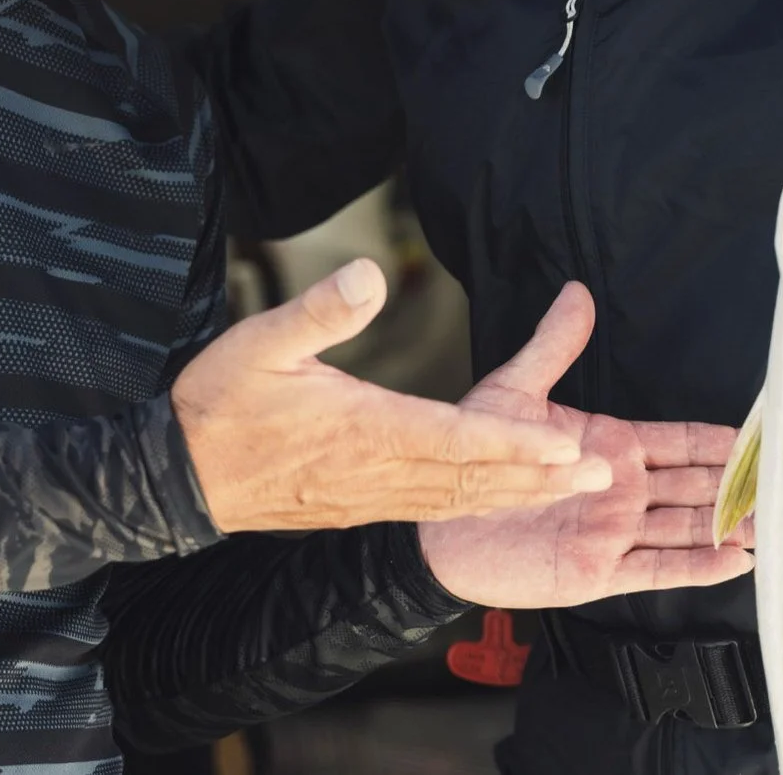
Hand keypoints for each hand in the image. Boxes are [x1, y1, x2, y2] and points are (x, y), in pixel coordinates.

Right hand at [173, 259, 610, 532]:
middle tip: (603, 478)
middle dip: (541, 478)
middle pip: (474, 479)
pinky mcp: (356, 506)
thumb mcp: (259, 342)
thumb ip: (318, 311)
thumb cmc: (218, 404)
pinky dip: (476, 505)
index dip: (516, 446)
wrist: (178, 476)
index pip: (456, 439)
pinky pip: (431, 509)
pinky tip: (496, 498)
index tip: (567, 447)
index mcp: (364, 429)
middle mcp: (377, 472)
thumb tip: (372, 272)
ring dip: (517, 493)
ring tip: (567, 488)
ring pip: (458, 500)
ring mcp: (369, 496)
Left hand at [419, 284, 753, 607]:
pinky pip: (658, 570)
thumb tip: (577, 292)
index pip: (681, 441)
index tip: (764, 432)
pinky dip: (699, 566)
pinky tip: (738, 560)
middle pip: (695, 485)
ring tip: (773, 522)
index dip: (721, 439)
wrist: (435, 522)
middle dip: (738, 482)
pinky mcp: (599, 571)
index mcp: (612, 447)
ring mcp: (615, 532)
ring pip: (687, 528)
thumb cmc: (474, 453)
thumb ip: (554, 346)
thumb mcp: (516, 391)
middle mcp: (623, 490)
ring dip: (728, 525)